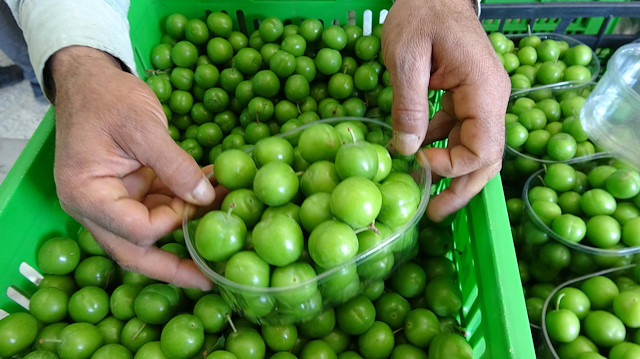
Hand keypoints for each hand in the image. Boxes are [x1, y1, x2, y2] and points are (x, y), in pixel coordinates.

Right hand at [50, 46, 216, 289]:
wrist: (90, 79)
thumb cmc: (107, 98)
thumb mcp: (142, 127)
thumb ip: (174, 165)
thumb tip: (206, 198)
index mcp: (87, 196)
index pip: (135, 230)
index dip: (173, 222)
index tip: (199, 201)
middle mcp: (96, 208)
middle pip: (136, 252)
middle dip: (174, 267)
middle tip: (211, 279)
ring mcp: (113, 202)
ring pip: (151, 234)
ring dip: (186, 229)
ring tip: (223, 223)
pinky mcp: (131, 191)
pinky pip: (159, 209)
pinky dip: (184, 206)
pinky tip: (211, 197)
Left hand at [382, 0, 510, 221]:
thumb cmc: (421, 14)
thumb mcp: (406, 58)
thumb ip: (408, 106)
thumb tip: (406, 150)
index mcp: (483, 90)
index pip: (482, 148)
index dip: (452, 166)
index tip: (418, 163)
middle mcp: (491, 100)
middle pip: (487, 158)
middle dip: (461, 189)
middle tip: (434, 214)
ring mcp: (481, 99)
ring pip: (475, 149)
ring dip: (451, 174)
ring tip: (425, 196)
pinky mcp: (466, 97)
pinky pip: (460, 132)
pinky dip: (442, 149)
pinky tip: (419, 156)